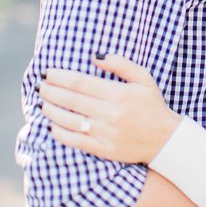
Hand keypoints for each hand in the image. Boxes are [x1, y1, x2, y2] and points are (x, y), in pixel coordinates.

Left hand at [38, 55, 180, 162]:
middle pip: (70, 100)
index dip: (60, 77)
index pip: (80, 83)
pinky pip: (75, 141)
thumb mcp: (143, 77)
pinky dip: (59, 133)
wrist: (165, 140)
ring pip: (69, 121)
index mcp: (118, 94)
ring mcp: (104, 133)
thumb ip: (120, 64)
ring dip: (51, 110)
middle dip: (50, 91)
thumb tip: (95, 56)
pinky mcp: (103, 150)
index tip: (48, 72)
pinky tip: (52, 125)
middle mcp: (109, 113)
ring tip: (42, 102)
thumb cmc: (153, 104)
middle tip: (40, 85)